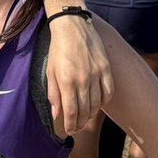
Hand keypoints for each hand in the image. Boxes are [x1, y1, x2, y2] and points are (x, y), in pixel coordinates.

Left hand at [46, 15, 111, 133]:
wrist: (72, 26)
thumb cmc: (57, 49)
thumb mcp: (49, 72)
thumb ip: (53, 94)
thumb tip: (56, 114)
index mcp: (66, 81)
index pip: (71, 111)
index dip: (71, 124)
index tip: (69, 130)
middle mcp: (83, 79)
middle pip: (85, 110)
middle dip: (80, 123)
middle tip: (76, 128)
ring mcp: (97, 73)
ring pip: (97, 103)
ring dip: (91, 115)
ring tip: (85, 119)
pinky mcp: (106, 68)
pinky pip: (108, 91)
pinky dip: (104, 101)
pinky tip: (97, 104)